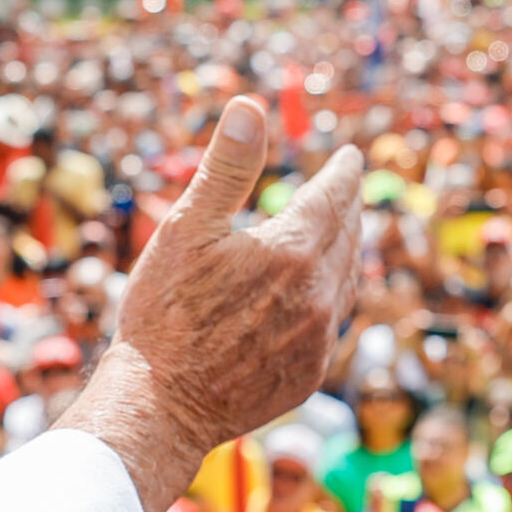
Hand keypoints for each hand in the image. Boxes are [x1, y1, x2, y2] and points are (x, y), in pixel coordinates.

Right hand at [60, 95, 361, 511]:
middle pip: (348, 237)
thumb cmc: (163, 313)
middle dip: (348, 208)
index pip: (335, 197)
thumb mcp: (186, 228)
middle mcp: (318, 294)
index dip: (344, 173)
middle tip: (345, 191)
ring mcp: (319, 338)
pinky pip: (335, 323)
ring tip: (341, 234)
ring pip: (347, 280)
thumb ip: (226, 166)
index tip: (351, 157)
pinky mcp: (311, 373)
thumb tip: (250, 106)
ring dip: (346, 251)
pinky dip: (332, 296)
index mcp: (293, 250)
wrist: (160, 405)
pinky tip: (319, 295)